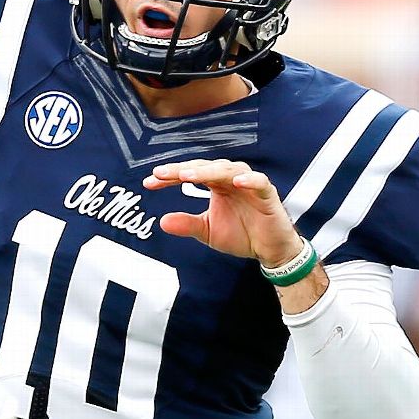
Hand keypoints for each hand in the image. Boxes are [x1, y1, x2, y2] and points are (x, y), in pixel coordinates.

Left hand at [143, 159, 303, 266]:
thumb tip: (162, 222)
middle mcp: (230, 179)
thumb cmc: (241, 234)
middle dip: (182, 170)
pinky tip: (236, 182)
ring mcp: (250, 184)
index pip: (189, 173)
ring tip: (188, 176)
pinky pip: (259, 182)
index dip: (169, 176)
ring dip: (208, 172)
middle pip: (204, 168)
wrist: (269, 250)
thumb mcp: (208, 231)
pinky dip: (249, 180)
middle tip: (161, 174)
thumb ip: (187, 225)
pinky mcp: (267, 194)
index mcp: (215, 184)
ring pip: (227, 170)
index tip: (148, 182)